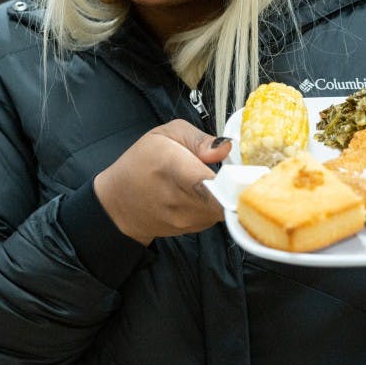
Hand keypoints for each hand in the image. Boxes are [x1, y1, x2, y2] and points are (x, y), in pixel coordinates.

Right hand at [93, 119, 231, 244]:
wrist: (118, 201)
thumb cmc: (141, 162)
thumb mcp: (166, 134)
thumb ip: (200, 139)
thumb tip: (226, 148)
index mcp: (173, 168)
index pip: (208, 183)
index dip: (232, 180)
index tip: (246, 174)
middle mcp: (179, 199)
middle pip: (224, 198)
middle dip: (237, 187)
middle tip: (242, 174)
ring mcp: (184, 219)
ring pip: (222, 208)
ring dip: (226, 196)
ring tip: (218, 181)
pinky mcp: (189, 230)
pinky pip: (214, 216)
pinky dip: (216, 205)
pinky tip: (205, 194)